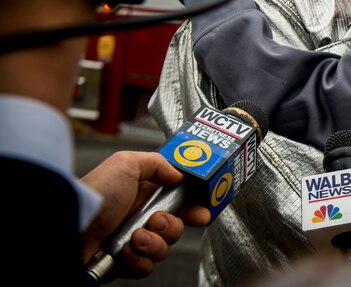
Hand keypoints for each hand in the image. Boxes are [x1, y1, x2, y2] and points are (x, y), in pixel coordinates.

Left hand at [80, 151, 211, 277]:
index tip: (201, 212)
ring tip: (135, 237)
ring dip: (154, 243)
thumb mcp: (126, 164)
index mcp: (143, 193)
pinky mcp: (124, 263)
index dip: (193, 206)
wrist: (70, 228)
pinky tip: (126, 252)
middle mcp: (140, 217)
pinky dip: (140, 260)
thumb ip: (157, 163)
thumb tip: (178, 175)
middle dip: (172, 225)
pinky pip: (147, 266)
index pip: (178, 200)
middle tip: (157, 222)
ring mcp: (132, 241)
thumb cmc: (94, 196)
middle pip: (176, 226)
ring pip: (164, 247)